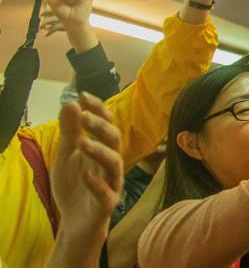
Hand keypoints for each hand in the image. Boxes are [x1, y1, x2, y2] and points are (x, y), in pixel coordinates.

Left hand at [51, 92, 123, 241]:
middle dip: (100, 127)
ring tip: (82, 143)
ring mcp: (111, 182)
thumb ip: (70, 131)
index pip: (106, 124)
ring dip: (100, 152)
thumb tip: (71, 103)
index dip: (98, 110)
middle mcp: (110, 162)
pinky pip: (106, 193)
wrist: (77, 220)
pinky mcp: (107, 204)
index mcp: (102, 148)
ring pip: (114, 164)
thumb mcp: (67, 155)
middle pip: (114, 140)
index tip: (83, 96)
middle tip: (84, 116)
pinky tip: (86, 175)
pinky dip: (96, 184)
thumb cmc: (76, 184)